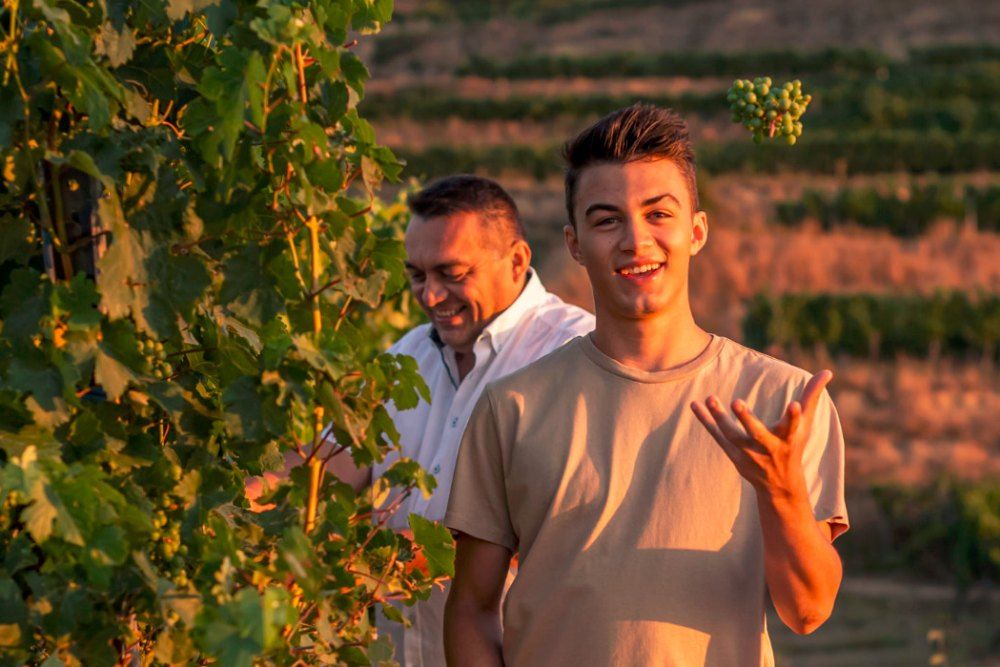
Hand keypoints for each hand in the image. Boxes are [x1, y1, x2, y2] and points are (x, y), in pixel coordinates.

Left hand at [689, 370, 831, 495]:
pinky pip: (718, 436)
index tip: (794, 405)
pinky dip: (706, 421)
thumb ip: (812, 396)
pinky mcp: (734, 456)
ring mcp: (750, 455)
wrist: (780, 486)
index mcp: (789, 438)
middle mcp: (769, 448)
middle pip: (757, 434)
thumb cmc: (794, 446)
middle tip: (737, 402)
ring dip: (720, 418)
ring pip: (733, 436)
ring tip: (710, 398)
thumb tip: (827, 371)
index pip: (793, 426)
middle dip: (748, 420)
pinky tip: (695, 405)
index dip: (794, 417)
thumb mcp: (805, 423)